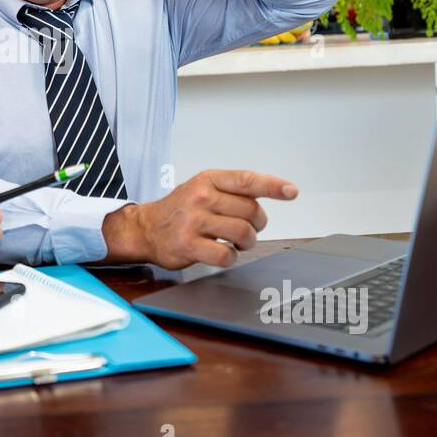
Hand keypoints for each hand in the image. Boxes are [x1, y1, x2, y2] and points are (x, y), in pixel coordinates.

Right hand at [102, 170, 297, 269]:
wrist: (146, 228)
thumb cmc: (180, 209)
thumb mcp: (202, 188)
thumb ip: (232, 190)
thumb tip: (270, 193)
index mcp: (207, 180)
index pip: (246, 180)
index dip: (272, 185)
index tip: (291, 191)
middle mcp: (201, 197)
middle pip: (251, 211)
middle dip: (257, 224)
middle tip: (247, 228)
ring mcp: (194, 221)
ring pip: (242, 233)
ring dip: (246, 242)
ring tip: (236, 242)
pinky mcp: (188, 245)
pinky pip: (226, 254)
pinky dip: (230, 257)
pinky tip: (221, 252)